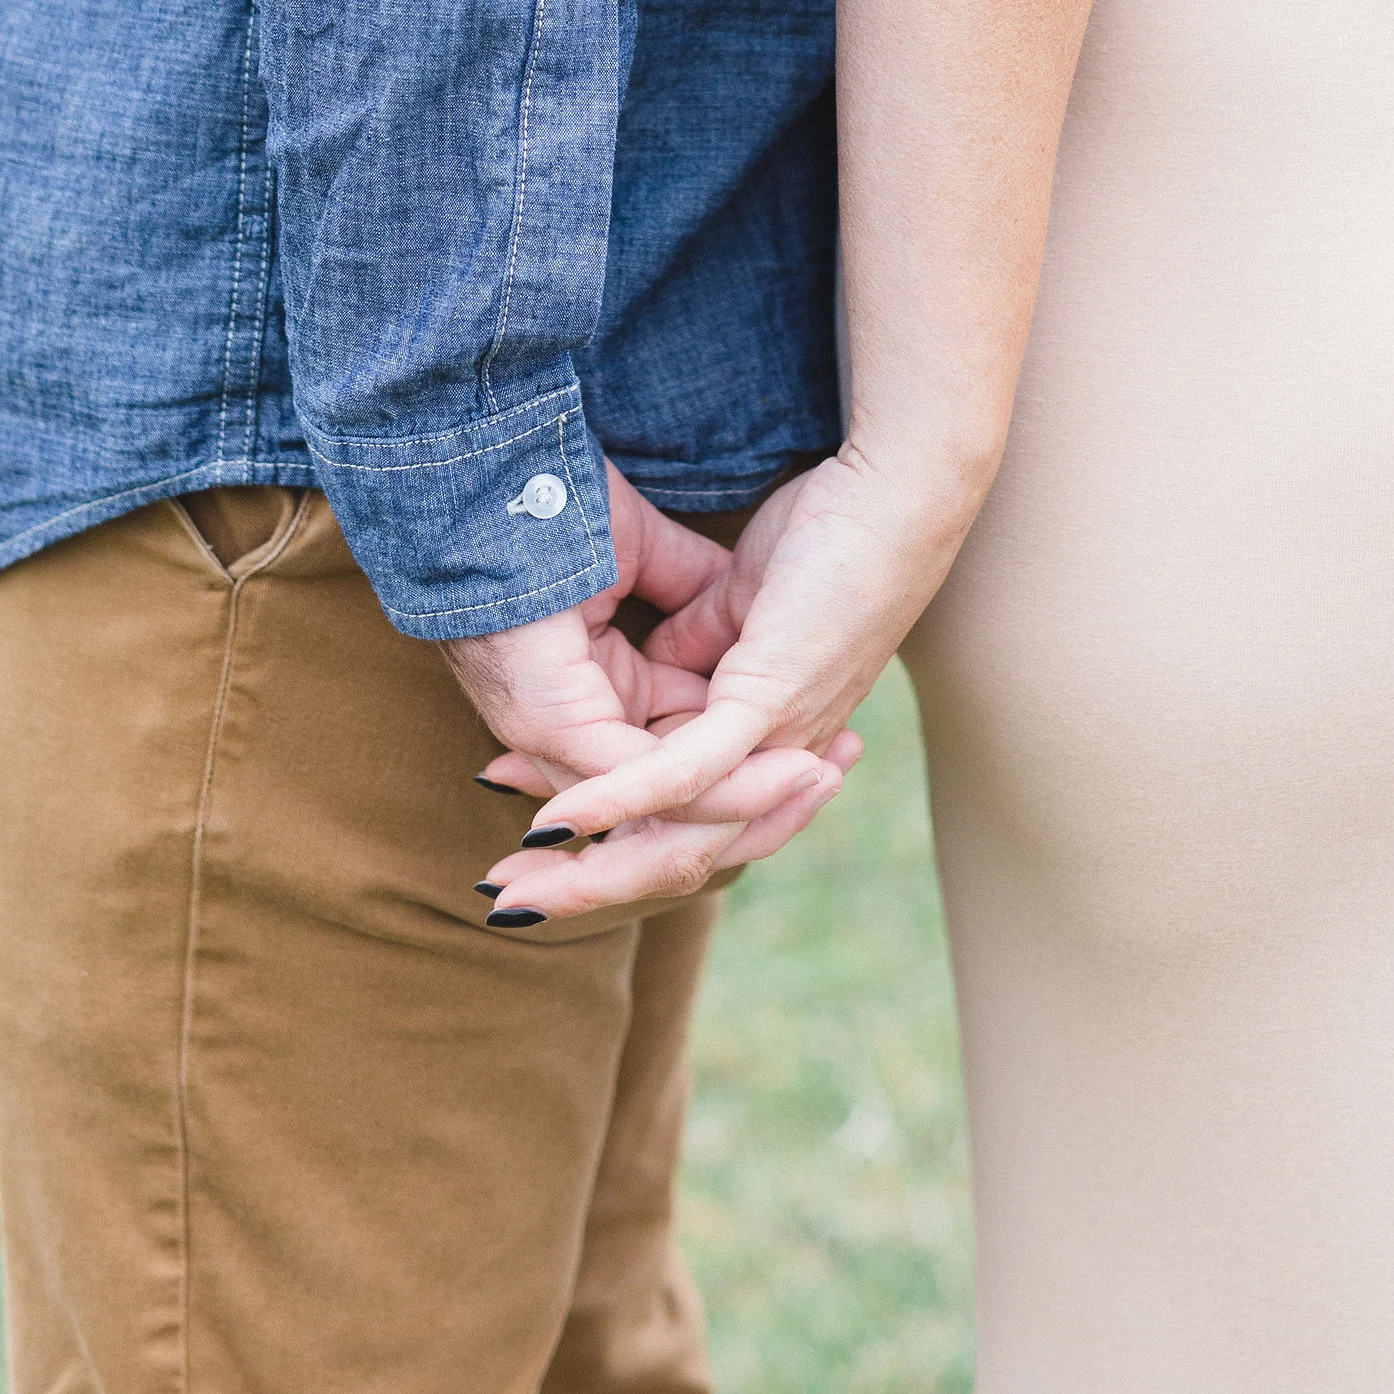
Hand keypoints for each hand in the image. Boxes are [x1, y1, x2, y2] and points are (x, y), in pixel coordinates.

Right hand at [476, 444, 977, 924]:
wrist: (889, 495)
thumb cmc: (820, 535)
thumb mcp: (730, 601)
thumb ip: (688, 643)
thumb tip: (654, 666)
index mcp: (747, 734)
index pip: (667, 814)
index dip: (596, 836)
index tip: (521, 843)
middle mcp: (761, 758)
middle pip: (664, 850)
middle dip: (578, 881)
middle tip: (504, 898)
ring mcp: (766, 740)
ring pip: (670, 835)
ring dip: (588, 864)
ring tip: (516, 883)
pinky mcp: (767, 704)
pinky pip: (686, 770)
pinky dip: (622, 800)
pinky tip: (562, 819)